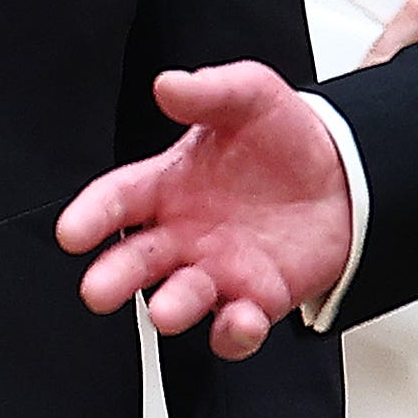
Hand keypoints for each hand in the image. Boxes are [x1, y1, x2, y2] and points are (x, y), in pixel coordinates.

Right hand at [57, 62, 356, 359]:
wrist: (345, 175)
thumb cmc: (283, 137)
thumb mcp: (249, 96)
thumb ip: (209, 91)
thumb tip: (168, 84)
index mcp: (167, 184)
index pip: (118, 199)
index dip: (92, 215)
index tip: (72, 232)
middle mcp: (182, 234)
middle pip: (135, 261)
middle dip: (113, 277)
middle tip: (98, 291)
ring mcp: (216, 270)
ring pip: (180, 299)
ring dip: (171, 308)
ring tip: (166, 310)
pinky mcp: (256, 300)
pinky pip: (235, 329)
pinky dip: (234, 333)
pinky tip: (241, 320)